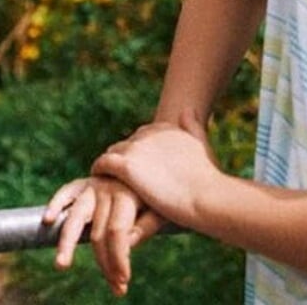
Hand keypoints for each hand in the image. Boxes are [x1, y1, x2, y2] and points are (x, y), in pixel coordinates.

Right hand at [43, 175, 165, 295]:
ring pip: (76, 216)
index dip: (119, 258)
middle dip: (105, 264)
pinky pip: (65, 192)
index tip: (123, 281)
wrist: (147, 165)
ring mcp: (91, 186)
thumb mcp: (160, 207)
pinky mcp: (80, 183)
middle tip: (116, 288)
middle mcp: (106, 190)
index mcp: (127, 195)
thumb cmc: (155, 193)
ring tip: (61, 265)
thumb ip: (147, 225)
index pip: (118, 232)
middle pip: (98, 232)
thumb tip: (128, 244)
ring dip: (67, 243)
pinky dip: (56, 204)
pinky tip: (47, 220)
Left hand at [90, 113, 220, 231]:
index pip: (143, 136)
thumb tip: (186, 109)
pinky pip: (103, 164)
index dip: (140, 153)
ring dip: (110, 164)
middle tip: (120, 175)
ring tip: (107, 179)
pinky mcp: (126, 166)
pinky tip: (98, 180)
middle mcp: (149, 133)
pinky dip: (98, 170)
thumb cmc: (207, 179)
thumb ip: (192, 126)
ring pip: (113, 152)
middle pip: (127, 144)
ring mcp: (136, 148)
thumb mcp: (202, 145)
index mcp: (165, 128)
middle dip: (125, 158)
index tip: (140, 166)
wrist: (207, 197)